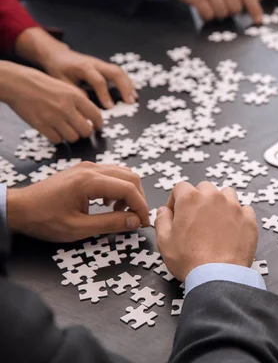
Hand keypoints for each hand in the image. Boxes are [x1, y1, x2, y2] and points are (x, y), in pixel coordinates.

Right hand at [0, 61, 102, 143]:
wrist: (18, 83)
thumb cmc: (43, 85)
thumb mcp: (66, 88)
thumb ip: (80, 101)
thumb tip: (92, 118)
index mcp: (75, 96)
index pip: (96, 115)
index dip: (98, 124)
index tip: (97, 127)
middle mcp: (66, 108)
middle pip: (86, 131)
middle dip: (85, 132)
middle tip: (81, 130)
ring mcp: (53, 118)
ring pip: (73, 138)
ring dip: (72, 136)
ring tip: (66, 129)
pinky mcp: (41, 126)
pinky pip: (57, 139)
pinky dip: (58, 138)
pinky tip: (54, 130)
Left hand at [6, 162, 149, 241]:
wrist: (18, 208)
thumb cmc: (43, 219)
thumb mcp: (77, 228)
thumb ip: (109, 224)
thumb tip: (135, 221)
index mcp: (90, 181)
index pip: (129, 189)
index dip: (141, 206)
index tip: (143, 223)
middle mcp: (92, 169)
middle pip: (130, 178)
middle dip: (139, 199)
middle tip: (136, 219)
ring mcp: (88, 167)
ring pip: (123, 173)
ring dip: (129, 193)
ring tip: (121, 213)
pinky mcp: (84, 170)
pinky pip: (112, 174)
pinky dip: (118, 188)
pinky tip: (108, 204)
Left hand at [15, 27, 135, 108]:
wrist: (58, 55)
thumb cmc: (59, 69)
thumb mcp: (62, 81)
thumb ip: (75, 92)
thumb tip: (87, 105)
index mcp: (84, 67)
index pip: (99, 81)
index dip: (105, 94)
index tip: (110, 107)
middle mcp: (95, 64)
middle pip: (115, 73)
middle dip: (124, 87)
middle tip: (130, 102)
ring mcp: (101, 64)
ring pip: (120, 71)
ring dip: (128, 85)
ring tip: (134, 98)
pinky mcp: (104, 66)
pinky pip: (119, 72)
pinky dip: (127, 82)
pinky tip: (131, 92)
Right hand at [155, 182, 257, 281]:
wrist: (218, 276)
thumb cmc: (189, 260)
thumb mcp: (164, 241)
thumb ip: (162, 220)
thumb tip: (164, 211)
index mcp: (190, 199)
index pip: (181, 187)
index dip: (176, 200)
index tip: (176, 215)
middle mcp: (213, 197)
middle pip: (205, 188)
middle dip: (199, 199)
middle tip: (196, 219)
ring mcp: (234, 207)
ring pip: (227, 194)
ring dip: (220, 202)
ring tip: (216, 220)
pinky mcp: (249, 220)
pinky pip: (245, 209)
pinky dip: (239, 216)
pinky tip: (233, 229)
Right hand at [159, 0, 262, 23]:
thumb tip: (250, 8)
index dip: (255, 9)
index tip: (259, 20)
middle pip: (235, 9)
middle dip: (229, 11)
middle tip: (220, 5)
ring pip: (222, 14)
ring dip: (216, 14)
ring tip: (209, 5)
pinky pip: (208, 15)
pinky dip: (206, 16)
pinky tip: (201, 8)